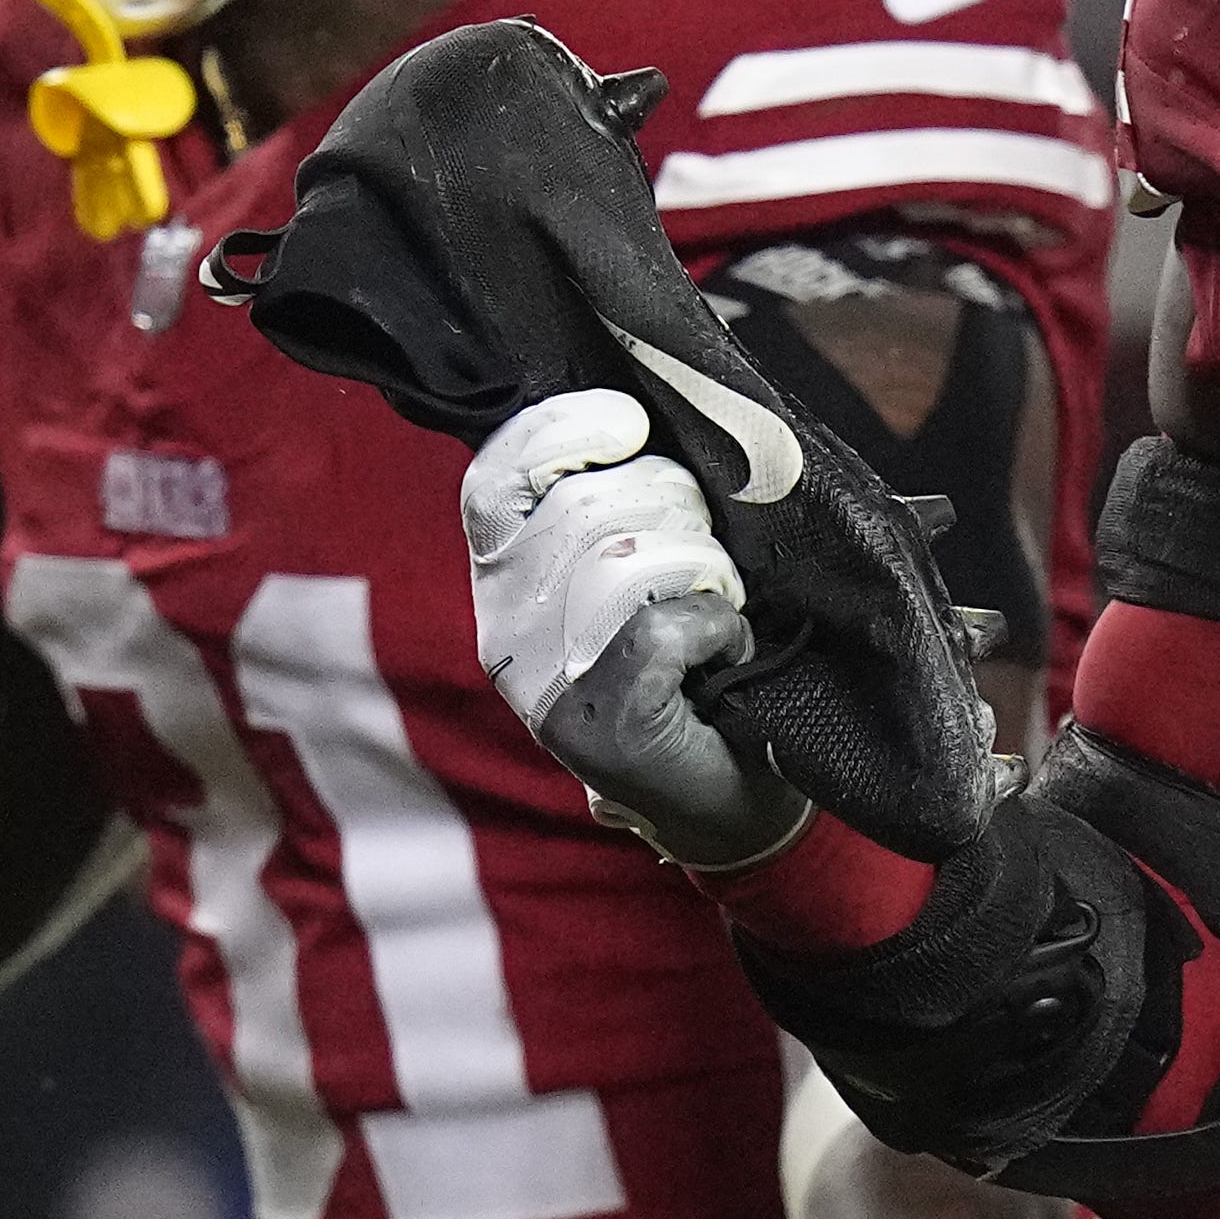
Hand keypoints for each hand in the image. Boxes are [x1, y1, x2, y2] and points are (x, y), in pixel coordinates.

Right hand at [469, 389, 802, 871]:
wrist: (720, 805)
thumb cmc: (692, 669)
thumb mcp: (635, 581)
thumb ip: (618, 508)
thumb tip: (645, 413)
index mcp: (506, 582)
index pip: (494, 478)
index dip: (562, 429)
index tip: (630, 424)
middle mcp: (507, 631)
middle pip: (590, 508)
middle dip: (681, 507)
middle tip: (711, 559)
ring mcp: (550, 685)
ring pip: (631, 561)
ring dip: (706, 571)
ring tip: (720, 606)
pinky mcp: (605, 725)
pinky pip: (669, 628)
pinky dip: (720, 628)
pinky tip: (725, 653)